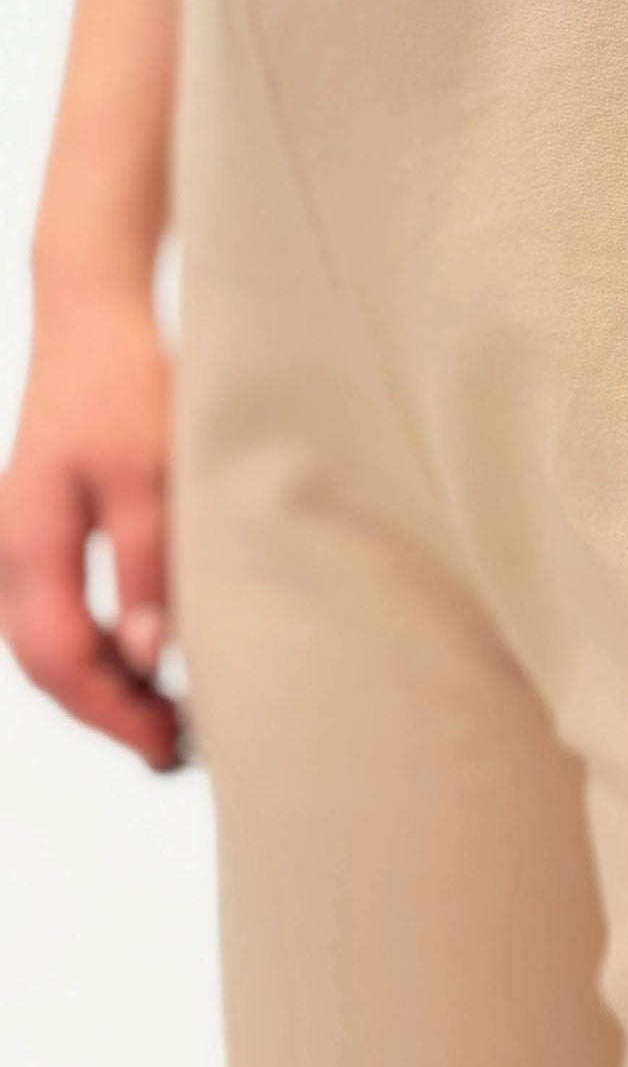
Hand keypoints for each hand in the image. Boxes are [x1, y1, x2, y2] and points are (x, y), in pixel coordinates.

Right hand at [0, 280, 179, 768]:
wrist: (91, 318)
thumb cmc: (124, 386)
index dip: (112, 711)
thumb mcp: (152, 475)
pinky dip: (91, 645)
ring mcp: (16, 540)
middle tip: (171, 748)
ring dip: (97, 683)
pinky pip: (53, 609)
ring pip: (46, 640)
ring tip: (161, 716)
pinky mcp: (39, 529)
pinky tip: (138, 659)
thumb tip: (147, 659)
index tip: (166, 743)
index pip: (60, 659)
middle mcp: (8, 550)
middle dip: (104, 711)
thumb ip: (149, 567)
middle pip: (45, 662)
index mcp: (27, 543)